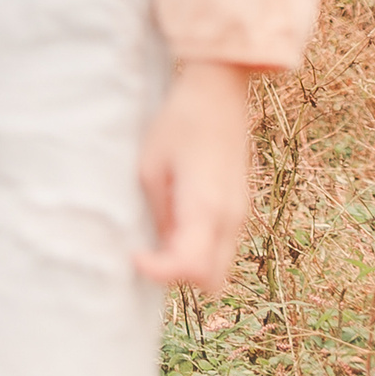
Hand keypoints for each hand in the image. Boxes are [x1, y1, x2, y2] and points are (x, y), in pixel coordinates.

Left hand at [134, 60, 253, 291]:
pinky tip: (177, 224)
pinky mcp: (240, 208)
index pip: (189, 267)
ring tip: (160, 237)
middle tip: (148, 251)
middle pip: (211, 280)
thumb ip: (157, 213)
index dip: (158, 272)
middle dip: (178, 277)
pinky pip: (223, 247)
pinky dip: (201, 250)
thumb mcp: (150, 167)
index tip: (134, 256)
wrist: (218, 94)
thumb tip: (157, 244)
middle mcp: (230, 218)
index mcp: (205, 208)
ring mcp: (240, 215)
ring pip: (221, 267)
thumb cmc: (179, 124)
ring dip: (191, 265)